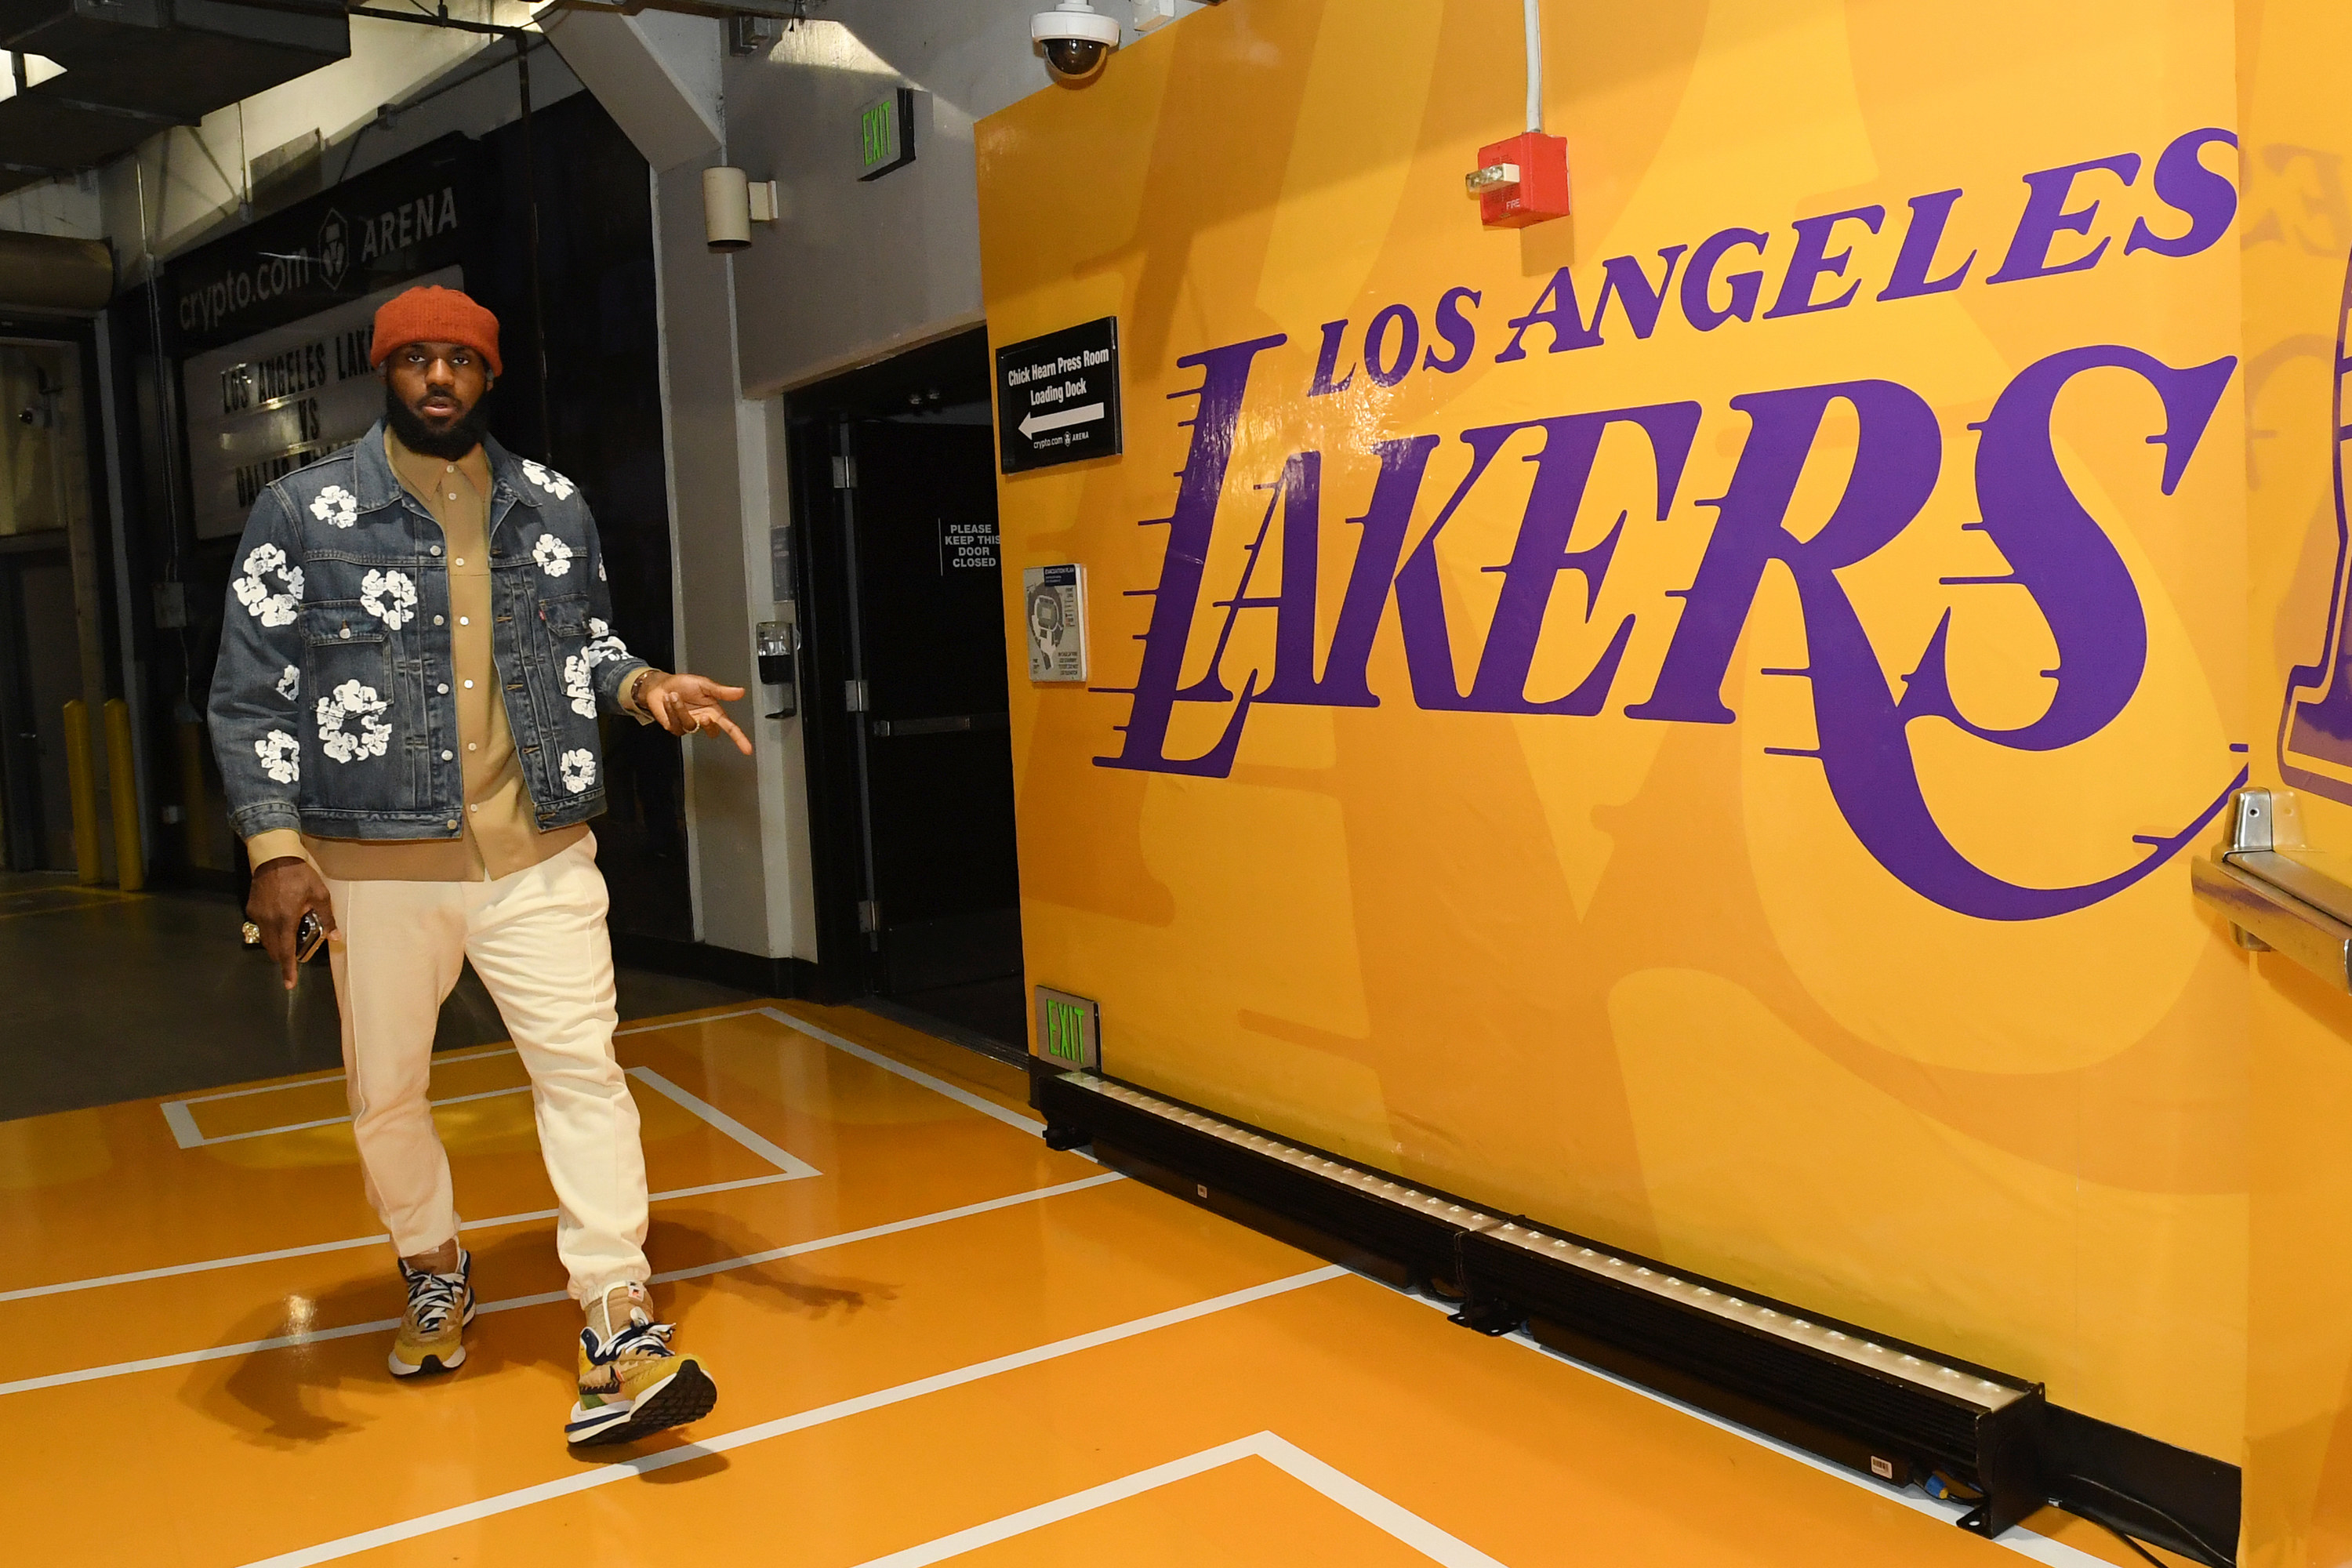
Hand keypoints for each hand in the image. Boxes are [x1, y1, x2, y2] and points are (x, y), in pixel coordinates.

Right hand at [247, 856, 335, 990]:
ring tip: (291, 934)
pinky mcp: (251, 909)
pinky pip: (261, 927)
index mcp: (285, 920)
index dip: (288, 969)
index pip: (286, 951)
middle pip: (274, 950)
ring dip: (277, 944)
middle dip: (284, 957)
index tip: (289, 984)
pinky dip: (270, 931)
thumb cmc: (300, 875)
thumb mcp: (319, 894)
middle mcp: (268, 922)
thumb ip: (327, 918)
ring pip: (266, 940)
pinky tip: (281, 920)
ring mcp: (257, 916)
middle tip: (297, 953)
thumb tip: (335, 937)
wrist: (273, 857)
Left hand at [643, 671, 751, 754]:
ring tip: (674, 695)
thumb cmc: (683, 684)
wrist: (661, 685)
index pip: (730, 727)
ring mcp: (689, 726)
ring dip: (680, 707)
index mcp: (714, 711)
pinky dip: (671, 709)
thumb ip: (722, 691)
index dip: (740, 739)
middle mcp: (703, 720)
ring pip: (689, 724)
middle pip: (712, 731)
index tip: (747, 749)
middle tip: (703, 715)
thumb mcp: (704, 684)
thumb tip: (741, 692)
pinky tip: (669, 701)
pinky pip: (676, 723)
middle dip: (707, 724)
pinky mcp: (675, 728)